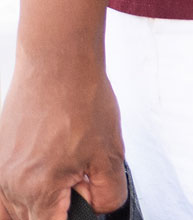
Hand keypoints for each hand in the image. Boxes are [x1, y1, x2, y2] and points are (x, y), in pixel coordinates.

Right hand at [0, 56, 126, 219]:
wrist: (58, 62)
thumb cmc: (82, 99)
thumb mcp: (110, 152)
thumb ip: (108, 192)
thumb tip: (102, 209)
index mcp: (38, 189)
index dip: (68, 219)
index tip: (78, 206)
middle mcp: (11, 184)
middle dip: (56, 209)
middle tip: (78, 183)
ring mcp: (0, 170)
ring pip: (11, 209)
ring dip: (36, 205)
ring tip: (62, 177)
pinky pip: (4, 190)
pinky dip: (21, 192)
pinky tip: (44, 172)